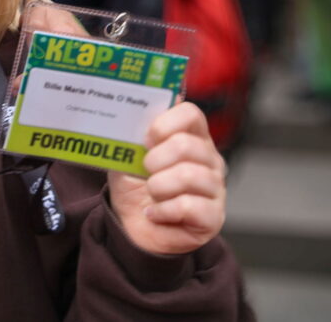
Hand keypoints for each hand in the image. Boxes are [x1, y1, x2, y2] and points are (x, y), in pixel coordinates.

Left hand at [108, 102, 226, 254]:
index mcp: (191, 137)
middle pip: (186, 145)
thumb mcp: (126, 157)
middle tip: (146, 172)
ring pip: (188, 175)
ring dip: (158, 186)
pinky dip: (162, 210)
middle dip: (154, 160)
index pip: (190, 114)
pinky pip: (188, 205)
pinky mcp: (213, 217)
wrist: (133, 227)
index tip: (146, 140)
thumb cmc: (134, 187)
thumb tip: (128, 122)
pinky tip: (155, 213)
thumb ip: (130, 138)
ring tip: (152, 194)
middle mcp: (209, 160)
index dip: (164, 124)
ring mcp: (215, 189)